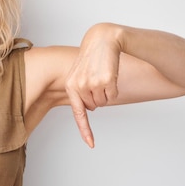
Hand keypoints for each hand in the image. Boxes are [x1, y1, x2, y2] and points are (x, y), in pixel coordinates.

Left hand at [64, 23, 121, 147]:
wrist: (102, 41)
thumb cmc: (90, 59)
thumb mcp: (78, 74)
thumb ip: (80, 92)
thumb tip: (90, 108)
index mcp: (71, 87)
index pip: (79, 113)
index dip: (85, 130)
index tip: (91, 144)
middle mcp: (81, 87)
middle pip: (94, 106)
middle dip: (98, 97)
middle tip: (97, 80)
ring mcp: (94, 84)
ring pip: (104, 102)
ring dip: (106, 92)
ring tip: (102, 76)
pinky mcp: (107, 80)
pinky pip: (113, 95)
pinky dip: (114, 88)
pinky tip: (110, 75)